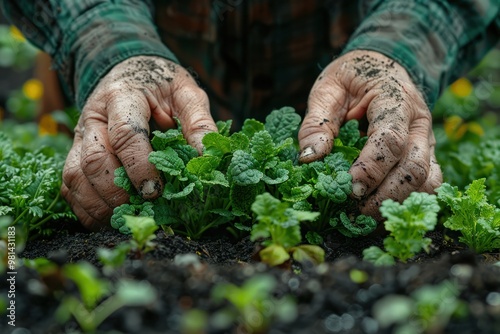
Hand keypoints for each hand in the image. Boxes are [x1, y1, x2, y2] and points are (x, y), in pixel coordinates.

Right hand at [61, 56, 217, 229]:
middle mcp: (93, 117)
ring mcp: (80, 137)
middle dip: (119, 192)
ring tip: (129, 219)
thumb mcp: (186, 92)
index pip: (125, 135)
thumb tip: (208, 157)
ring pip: (76, 177)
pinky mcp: (75, 154)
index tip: (156, 190)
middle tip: (145, 209)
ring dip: (101, 205)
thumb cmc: (162, 85)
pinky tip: (108, 220)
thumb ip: (199, 121)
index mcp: (122, 96)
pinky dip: (86, 209)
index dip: (139, 166)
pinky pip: (71, 187)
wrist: (130, 72)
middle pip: (95, 160)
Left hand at [299, 50, 441, 219]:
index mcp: (396, 99)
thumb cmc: (352, 76)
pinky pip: (429, 182)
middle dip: (384, 195)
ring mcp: (427, 140)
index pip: (391, 139)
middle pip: (414, 167)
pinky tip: (382, 209)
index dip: (371, 168)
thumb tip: (308, 159)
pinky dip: (409, 200)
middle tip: (353, 211)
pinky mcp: (426, 153)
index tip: (349, 188)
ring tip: (365, 216)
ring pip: (426, 180)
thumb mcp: (327, 89)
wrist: (382, 63)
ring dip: (397, 202)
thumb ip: (317, 123)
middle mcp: (419, 122)